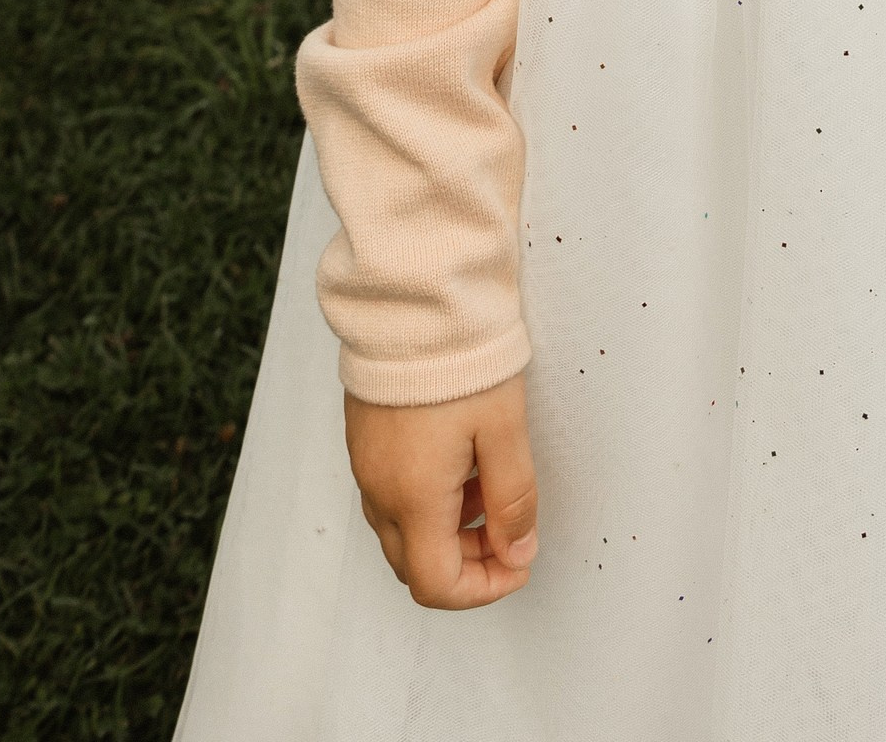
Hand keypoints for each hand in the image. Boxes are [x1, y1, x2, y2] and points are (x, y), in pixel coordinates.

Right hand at [345, 374, 537, 611]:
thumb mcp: (505, 429)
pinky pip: (390, 493)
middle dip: (466, 561)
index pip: (437, 585)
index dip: (484, 588)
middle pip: (415, 564)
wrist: (413, 296)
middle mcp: (379, 490)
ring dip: (447, 529)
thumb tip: (517, 553)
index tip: (520, 561)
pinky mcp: (365, 438)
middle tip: (508, 528)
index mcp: (412, 497)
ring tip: (490, 482)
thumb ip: (514, 499)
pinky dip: (427, 497)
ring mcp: (366, 463)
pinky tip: (461, 458)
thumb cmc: (460, 356)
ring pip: (402, 530)